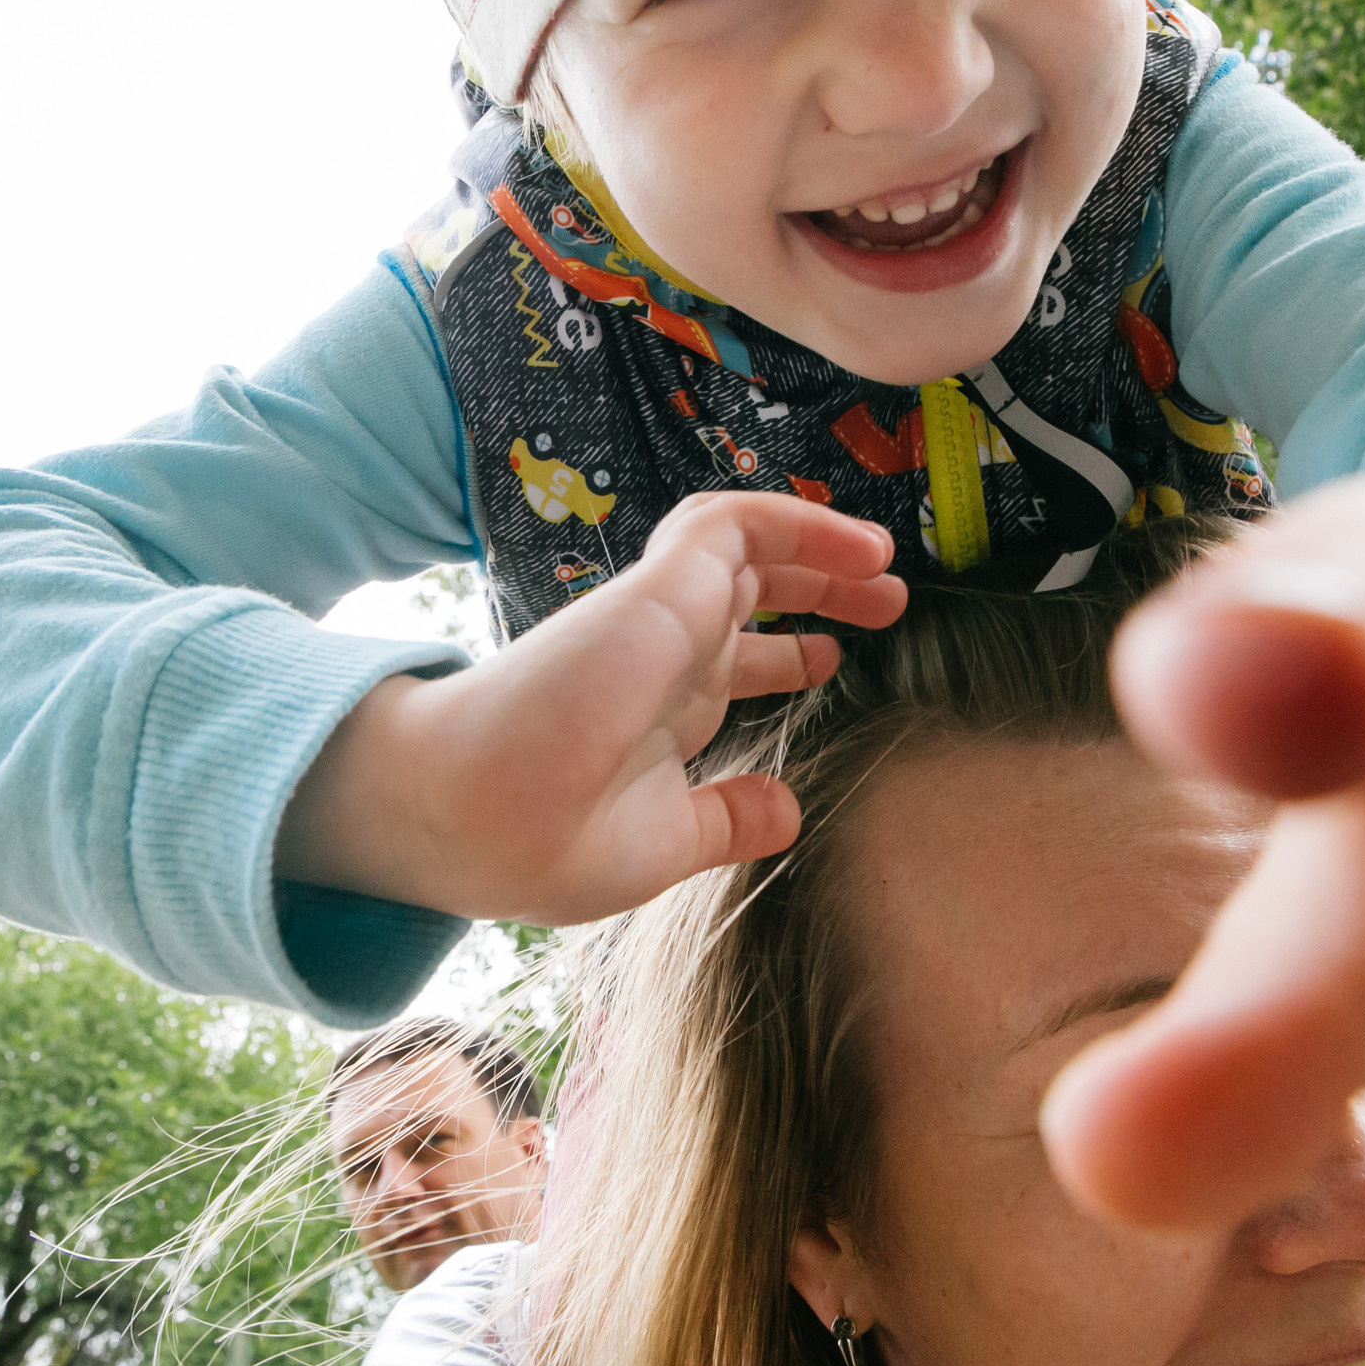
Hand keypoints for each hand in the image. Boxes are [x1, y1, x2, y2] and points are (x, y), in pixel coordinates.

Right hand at [278, 492, 906, 923]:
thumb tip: (789, 811)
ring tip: (883, 561)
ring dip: (820, 547)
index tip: (832, 663)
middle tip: (885, 602)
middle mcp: (662, 657)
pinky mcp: (660, 586)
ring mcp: (661, 616)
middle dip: (818, 593)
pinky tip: (859, 545)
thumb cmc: (541, 842)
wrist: (478, 818)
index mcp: (659, 715)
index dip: (786, 658)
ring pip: (749, 549)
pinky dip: (799, 519)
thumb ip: (726, 822)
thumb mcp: (664, 845)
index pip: (729, 665)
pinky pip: (735, 522)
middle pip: (749, 600)